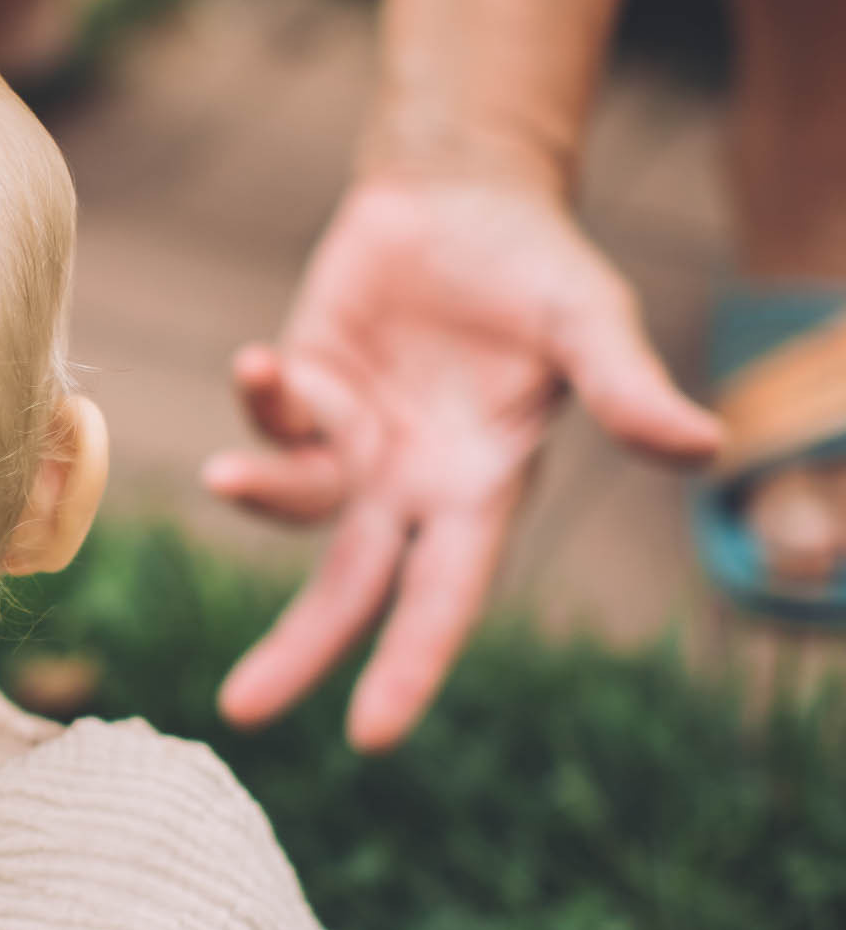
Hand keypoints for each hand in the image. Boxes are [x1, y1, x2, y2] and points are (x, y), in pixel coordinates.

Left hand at [204, 174, 721, 746]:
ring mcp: (350, 439)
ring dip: (260, 495)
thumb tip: (704, 447)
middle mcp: (408, 484)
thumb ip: (626, 388)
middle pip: (348, 587)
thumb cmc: (538, 269)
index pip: (442, 598)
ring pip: (294, 504)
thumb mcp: (590, 322)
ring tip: (225, 480)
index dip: (409, 664)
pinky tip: (256, 360)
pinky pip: (271, 413)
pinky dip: (258, 398)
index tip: (369, 734)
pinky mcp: (303, 385)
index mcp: (479, 493)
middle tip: (241, 711)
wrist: (467, 195)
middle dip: (299, 650)